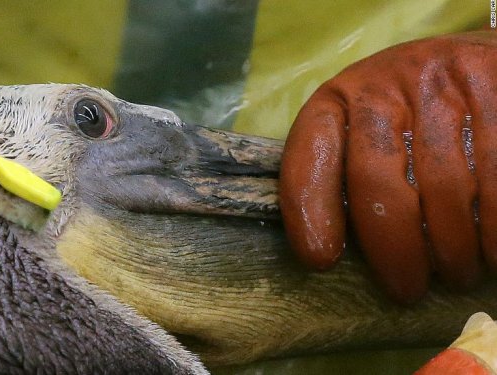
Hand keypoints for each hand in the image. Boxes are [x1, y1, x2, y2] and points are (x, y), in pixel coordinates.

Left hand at [280, 31, 496, 302]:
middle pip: (376, 180)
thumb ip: (351, 175)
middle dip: (391, 248)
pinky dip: (494, 227)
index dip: (309, 207)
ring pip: (444, 187)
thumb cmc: (412, 115)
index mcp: (340, 99)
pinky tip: (492, 253)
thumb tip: (338, 253)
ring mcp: (444, 86)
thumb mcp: (370, 131)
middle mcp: (386, 85)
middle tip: (407, 290)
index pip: (311, 151)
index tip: (320, 259)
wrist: (476, 60)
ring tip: (456, 275)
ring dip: (451, 247)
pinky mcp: (495, 86)